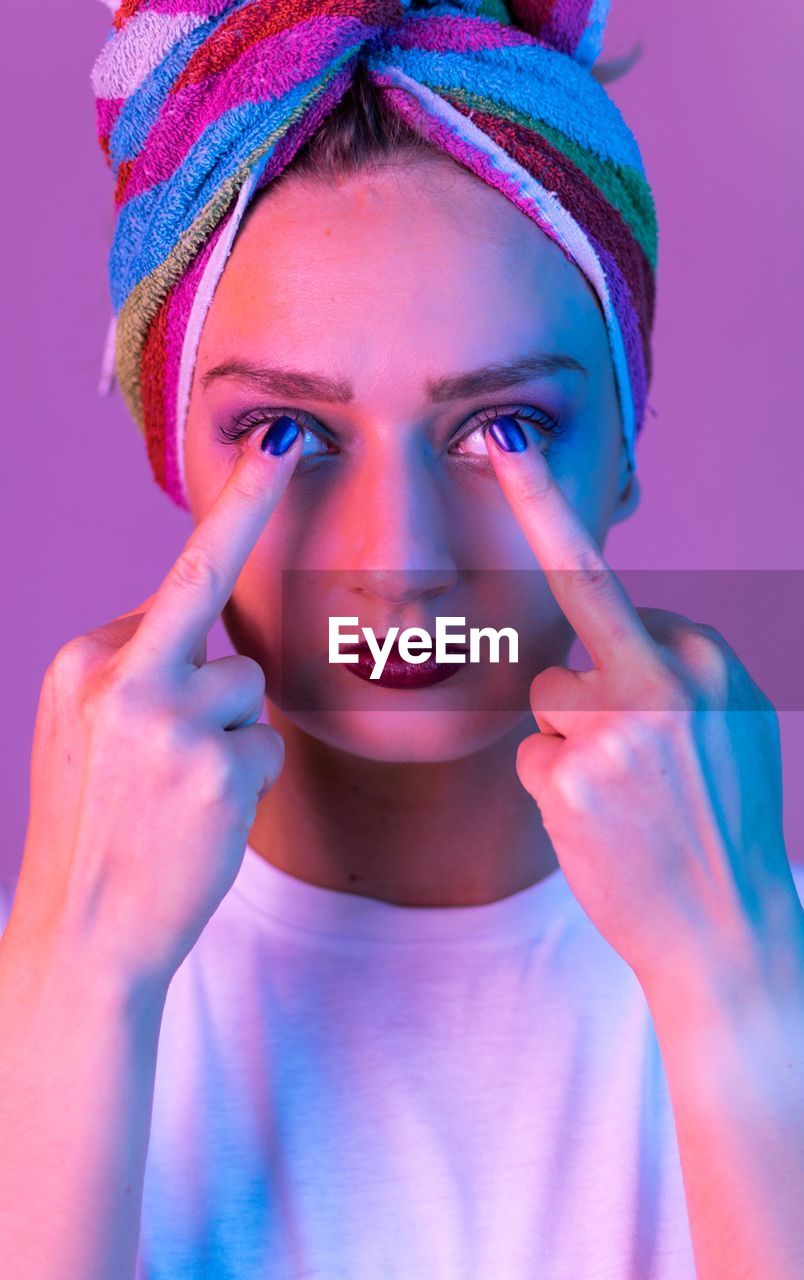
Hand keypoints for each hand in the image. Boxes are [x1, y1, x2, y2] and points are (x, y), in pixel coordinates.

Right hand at [14, 426, 302, 991]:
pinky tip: (201, 819)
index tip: (275, 450)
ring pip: (250, 689)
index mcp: (84, 662)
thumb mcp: (85, 732)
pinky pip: (267, 747)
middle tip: (282, 450)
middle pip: (214, 613)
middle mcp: (121, 677)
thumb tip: (208, 642)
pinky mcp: (218, 769)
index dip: (232, 519)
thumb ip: (135, 672)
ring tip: (181, 792)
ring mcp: (171, 722)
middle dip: (240, 562)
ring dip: (234, 735)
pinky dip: (248, 781)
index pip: (176, 588)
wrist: (81, 933)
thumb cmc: (93, 830)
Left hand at [486, 427, 801, 992]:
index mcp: (711, 665)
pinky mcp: (569, 778)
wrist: (728, 935)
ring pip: (549, 693)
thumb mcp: (731, 732)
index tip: (516, 451)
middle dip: (541, 506)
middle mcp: (666, 682)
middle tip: (504, 442)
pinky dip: (555, 787)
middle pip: (581, 607)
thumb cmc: (722, 828)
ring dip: (570, 736)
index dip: (569, 552)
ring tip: (622, 795)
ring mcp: (614, 729)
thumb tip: (616, 630)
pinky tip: (601, 825)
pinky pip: (533, 754)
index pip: (626, 602)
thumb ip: (680, 672)